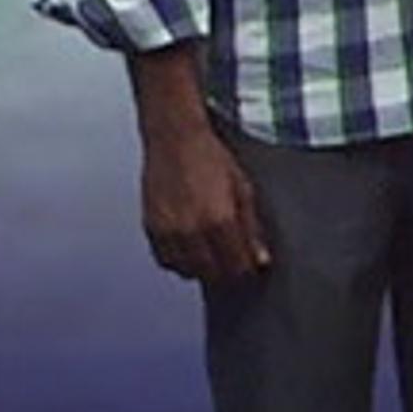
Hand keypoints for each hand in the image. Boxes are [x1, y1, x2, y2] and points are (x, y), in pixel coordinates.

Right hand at [140, 126, 270, 283]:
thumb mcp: (243, 188)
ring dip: (202, 269)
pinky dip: (179, 261)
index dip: (246, 268)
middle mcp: (192, 229)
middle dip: (226, 271)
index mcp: (219, 219)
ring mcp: (169, 231)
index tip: (250, 265)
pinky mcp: (151, 228)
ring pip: (188, 271)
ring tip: (211, 255)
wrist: (175, 138)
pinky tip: (189, 249)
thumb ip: (252, 227)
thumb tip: (260, 258)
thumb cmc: (209, 156)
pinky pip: (165, 260)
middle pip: (213, 273)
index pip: (237, 265)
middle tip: (232, 260)